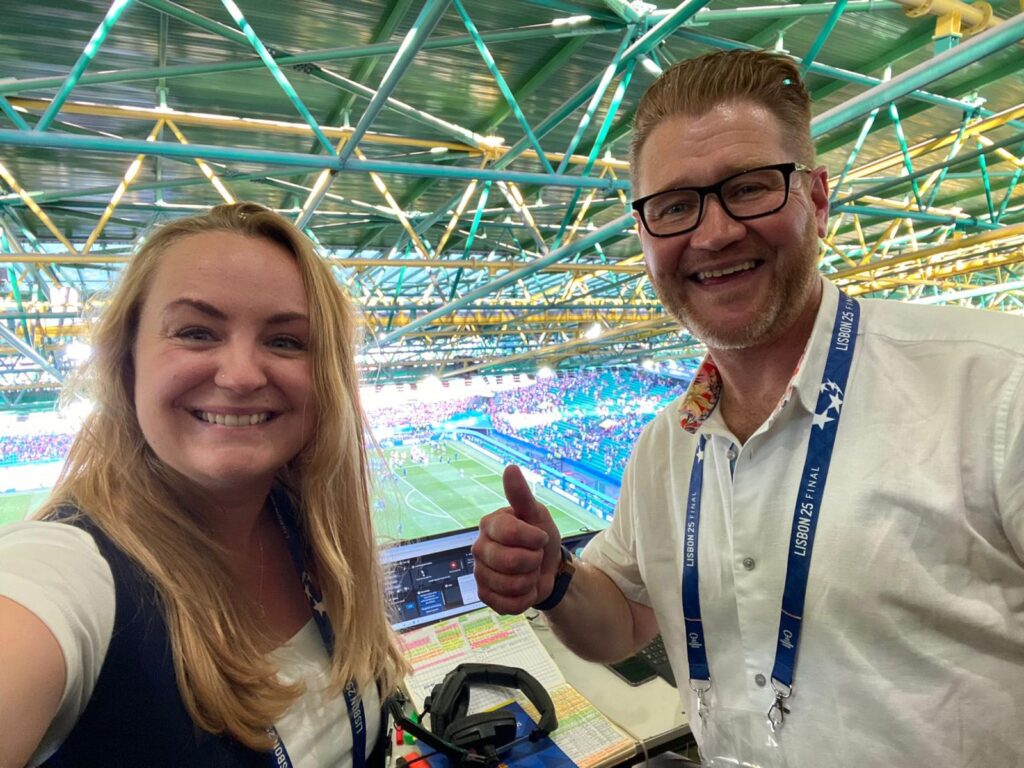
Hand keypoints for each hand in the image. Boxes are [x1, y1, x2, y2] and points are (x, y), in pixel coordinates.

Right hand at [472, 465, 562, 613]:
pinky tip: (523, 588)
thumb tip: (510, 468)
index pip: (512, 533)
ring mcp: (479, 573)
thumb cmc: (540, 537)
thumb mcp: (537, 514)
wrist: (547, 569)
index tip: (540, 537)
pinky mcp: (484, 595)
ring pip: (511, 585)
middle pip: (511, 562)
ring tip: (529, 572)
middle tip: (534, 556)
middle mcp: (479, 547)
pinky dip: (524, 599)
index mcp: (490, 524)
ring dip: (529, 580)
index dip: (534, 539)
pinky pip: (507, 604)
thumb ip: (522, 495)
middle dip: (533, 561)